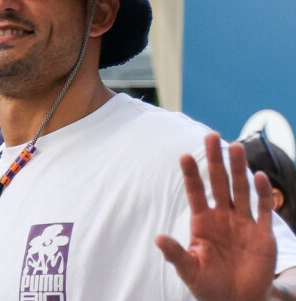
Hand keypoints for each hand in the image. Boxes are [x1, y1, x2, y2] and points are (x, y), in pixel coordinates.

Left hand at [155, 132, 276, 300]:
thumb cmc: (208, 285)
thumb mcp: (189, 270)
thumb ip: (176, 254)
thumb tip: (158, 239)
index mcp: (202, 221)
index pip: (195, 191)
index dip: (191, 174)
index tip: (184, 155)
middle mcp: (222, 215)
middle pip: (218, 182)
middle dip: (215, 160)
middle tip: (211, 136)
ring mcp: (242, 222)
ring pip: (240, 189)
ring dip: (239, 168)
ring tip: (236, 147)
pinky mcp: (262, 234)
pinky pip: (263, 209)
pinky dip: (262, 193)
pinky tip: (259, 176)